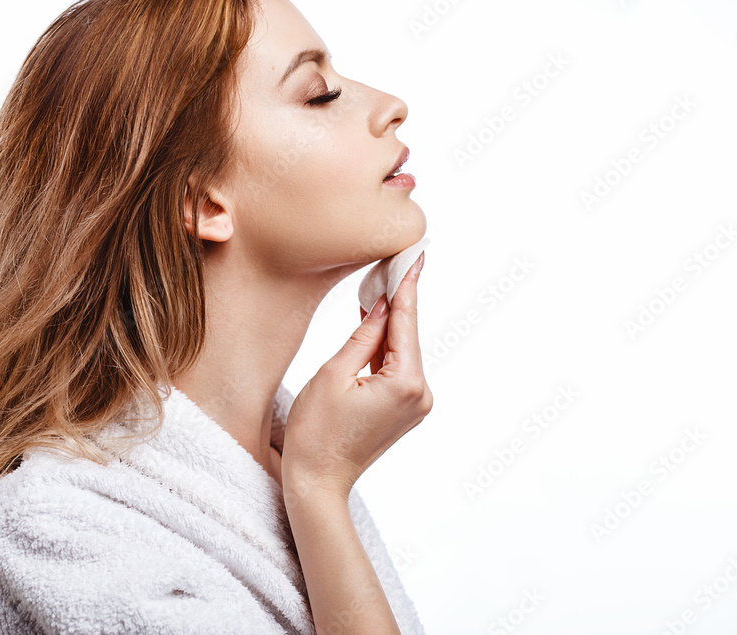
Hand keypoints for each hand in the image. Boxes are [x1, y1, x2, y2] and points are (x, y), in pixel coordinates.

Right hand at [281, 252, 431, 500]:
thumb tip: (382, 305)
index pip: (406, 322)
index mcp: (406, 383)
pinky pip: (398, 369)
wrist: (318, 481)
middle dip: (397, 301)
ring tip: (377, 288)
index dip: (406, 286)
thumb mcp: (333, 374)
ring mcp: (417, 405)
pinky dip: (385, 348)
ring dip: (388, 325)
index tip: (413, 255)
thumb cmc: (317, 433)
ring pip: (402, 352)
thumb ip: (363, 336)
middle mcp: (421, 394)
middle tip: (395, 262)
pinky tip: (373, 325)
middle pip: (407, 336)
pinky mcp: (406, 410)